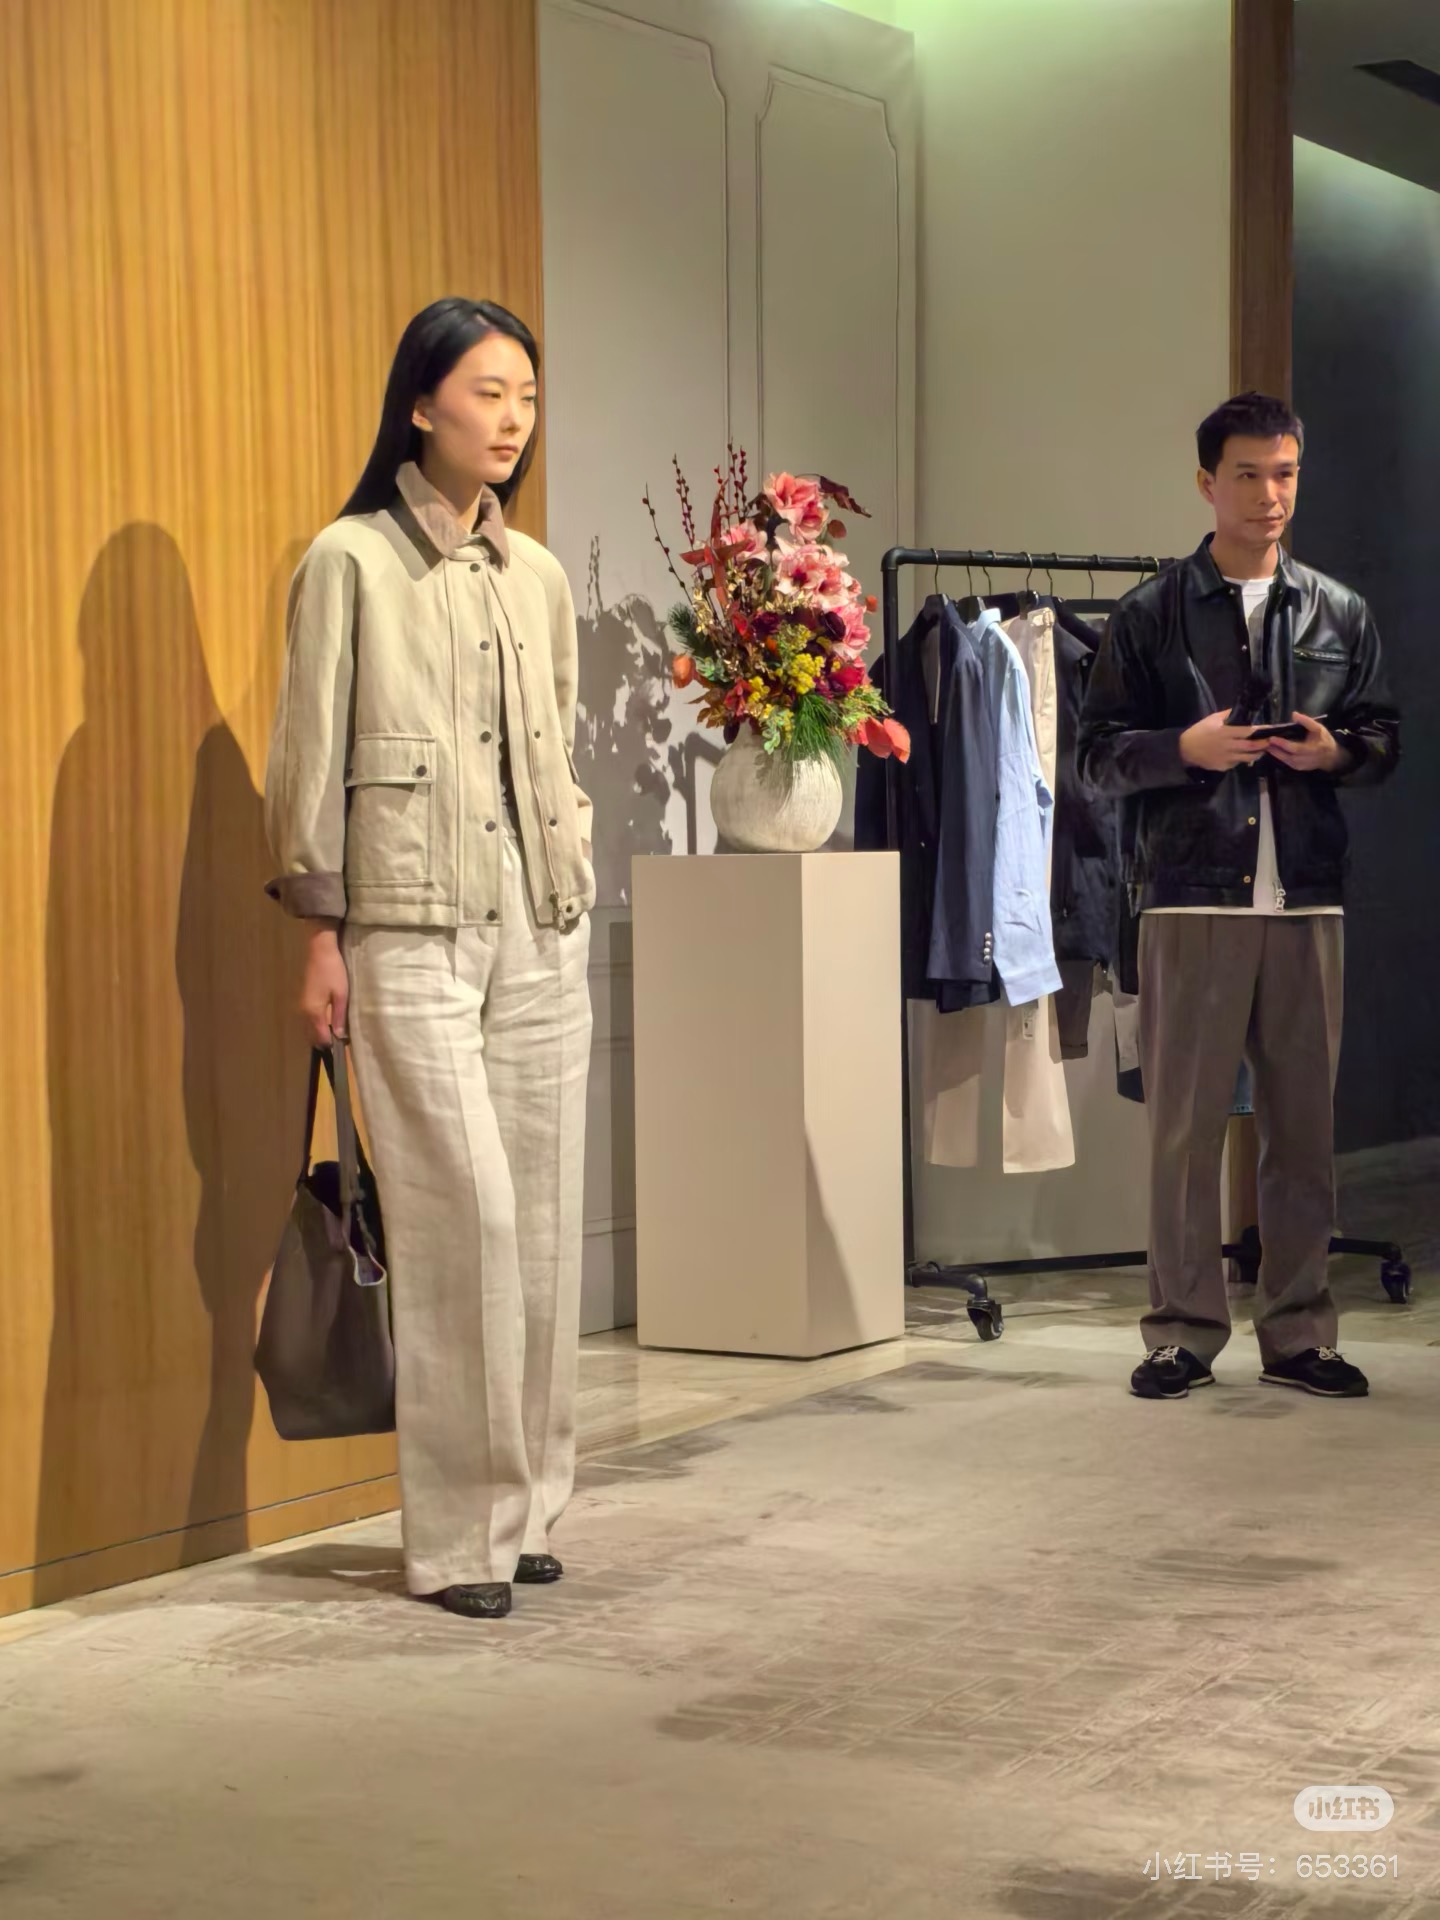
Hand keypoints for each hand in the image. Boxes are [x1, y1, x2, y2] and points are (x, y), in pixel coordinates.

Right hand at [300, 924, 348, 1048]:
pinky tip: (328, 1022)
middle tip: (340, 1042)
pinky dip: (316, 1025)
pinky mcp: (303, 999)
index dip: (331, 1044)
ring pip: (308, 1028)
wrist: (320, 950)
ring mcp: (301, 1005)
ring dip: (319, 1033)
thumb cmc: (333, 971)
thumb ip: (339, 1016)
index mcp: (314, 1012)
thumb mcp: (341, 994)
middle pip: (311, 1035)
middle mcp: (304, 1012)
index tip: (343, 1046)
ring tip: (335, 1033)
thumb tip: (339, 1036)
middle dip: (324, 1041)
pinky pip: (308, 1019)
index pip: (320, 1037)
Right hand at [1179, 711, 1270, 772]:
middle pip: (1251, 746)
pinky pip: (1237, 763)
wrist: (1186, 749)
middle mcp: (1228, 746)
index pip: (1248, 731)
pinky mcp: (1224, 766)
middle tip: (1271, 741)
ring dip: (1257, 754)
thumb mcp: (1212, 719)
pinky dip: (1242, 759)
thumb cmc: (1200, 732)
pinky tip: (1244, 756)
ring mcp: (1227, 758)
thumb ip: (1228, 714)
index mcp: (1226, 732)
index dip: (1261, 730)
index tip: (1271, 729)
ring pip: (1247, 757)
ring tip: (1262, 750)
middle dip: (1263, 744)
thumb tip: (1241, 710)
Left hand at [1266, 712, 1346, 773]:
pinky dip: (1278, 755)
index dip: (1283, 744)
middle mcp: (1305, 760)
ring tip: (1264, 744)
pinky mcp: (1297, 768)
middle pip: (1286, 756)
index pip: (1295, 748)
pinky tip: (1272, 749)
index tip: (1272, 738)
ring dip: (1274, 752)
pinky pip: (1285, 762)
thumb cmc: (1323, 740)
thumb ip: (1306, 721)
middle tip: (1263, 741)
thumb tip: (1294, 714)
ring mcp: (1300, 766)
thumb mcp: (1318, 728)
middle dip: (1274, 749)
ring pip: (1284, 760)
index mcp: (1312, 749)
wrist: (1330, 756)